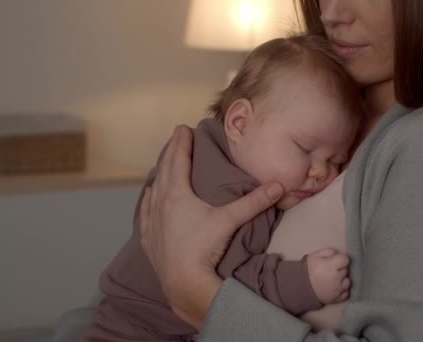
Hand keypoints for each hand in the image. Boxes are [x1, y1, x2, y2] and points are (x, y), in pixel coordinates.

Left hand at [139, 125, 283, 327]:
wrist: (183, 281)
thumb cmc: (204, 248)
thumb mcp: (230, 220)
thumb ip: (254, 202)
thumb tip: (278, 186)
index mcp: (177, 194)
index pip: (178, 160)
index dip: (181, 142)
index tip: (183, 128)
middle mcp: (160, 203)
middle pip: (164, 170)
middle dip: (171, 152)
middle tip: (176, 138)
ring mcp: (151, 221)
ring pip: (152, 189)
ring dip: (159, 174)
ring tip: (164, 165)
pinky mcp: (148, 238)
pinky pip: (144, 211)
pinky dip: (147, 199)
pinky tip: (148, 197)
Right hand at [306, 248, 350, 303]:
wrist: (301, 287)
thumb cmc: (309, 270)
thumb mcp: (315, 256)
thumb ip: (328, 251)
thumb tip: (336, 254)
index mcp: (331, 266)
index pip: (346, 260)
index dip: (340, 259)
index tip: (335, 262)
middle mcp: (336, 278)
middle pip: (346, 270)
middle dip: (340, 269)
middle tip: (330, 271)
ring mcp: (337, 290)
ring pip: (347, 282)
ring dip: (342, 280)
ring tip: (333, 280)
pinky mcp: (337, 299)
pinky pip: (346, 293)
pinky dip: (342, 291)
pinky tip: (335, 288)